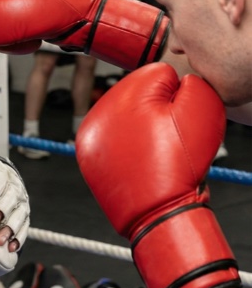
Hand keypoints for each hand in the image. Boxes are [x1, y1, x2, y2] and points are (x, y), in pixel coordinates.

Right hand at [0, 0, 168, 70]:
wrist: (93, 16)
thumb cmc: (63, 9)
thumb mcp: (17, 14)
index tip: (0, 33)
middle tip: (20, 35)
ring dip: (11, 36)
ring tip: (31, 35)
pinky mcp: (29, 5)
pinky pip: (12, 25)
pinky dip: (20, 36)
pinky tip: (34, 35)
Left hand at [75, 63, 240, 287]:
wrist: (160, 213)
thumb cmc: (181, 165)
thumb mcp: (202, 110)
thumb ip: (190, 81)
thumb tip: (174, 79)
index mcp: (124, 93)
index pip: (158, 74)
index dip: (176, 95)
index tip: (177, 118)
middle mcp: (98, 109)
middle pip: (136, 95)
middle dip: (154, 109)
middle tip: (166, 137)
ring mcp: (89, 133)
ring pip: (123, 117)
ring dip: (138, 127)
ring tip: (154, 150)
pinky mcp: (86, 155)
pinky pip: (112, 140)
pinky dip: (125, 147)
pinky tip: (139, 160)